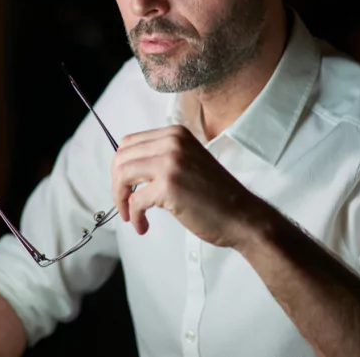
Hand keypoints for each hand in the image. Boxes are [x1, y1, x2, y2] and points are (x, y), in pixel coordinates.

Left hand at [111, 125, 262, 247]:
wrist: (242, 215)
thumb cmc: (215, 196)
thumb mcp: (188, 162)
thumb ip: (162, 157)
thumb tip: (127, 169)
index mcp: (176, 134)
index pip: (129, 143)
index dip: (121, 167)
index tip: (125, 186)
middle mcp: (172, 142)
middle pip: (121, 157)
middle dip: (117, 183)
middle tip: (124, 203)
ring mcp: (170, 163)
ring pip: (122, 175)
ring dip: (121, 198)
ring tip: (130, 215)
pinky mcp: (168, 187)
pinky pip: (135, 201)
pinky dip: (134, 216)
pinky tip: (143, 225)